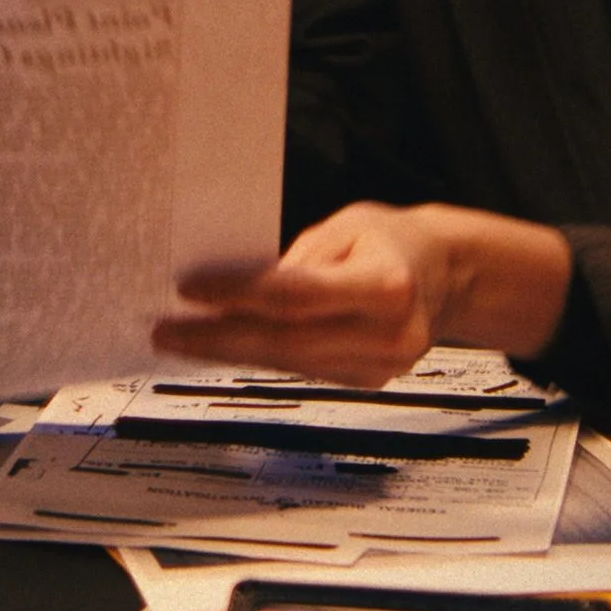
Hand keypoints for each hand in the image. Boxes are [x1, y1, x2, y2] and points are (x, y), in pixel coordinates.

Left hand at [152, 202, 572, 385]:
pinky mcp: (368, 381)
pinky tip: (222, 345)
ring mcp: (381, 366)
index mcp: (389, 286)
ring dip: (230, 352)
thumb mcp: (345, 229)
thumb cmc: (389, 241)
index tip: (189, 289)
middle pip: (287, 341)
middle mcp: (390, 335)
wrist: (445, 275)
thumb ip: (295, 262)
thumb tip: (230, 284)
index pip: (298, 296)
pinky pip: (302, 368)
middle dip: (218, 338)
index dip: (239, 295)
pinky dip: (259, 357)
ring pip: (290, 362)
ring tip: (180, 338)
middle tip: (165, 330)